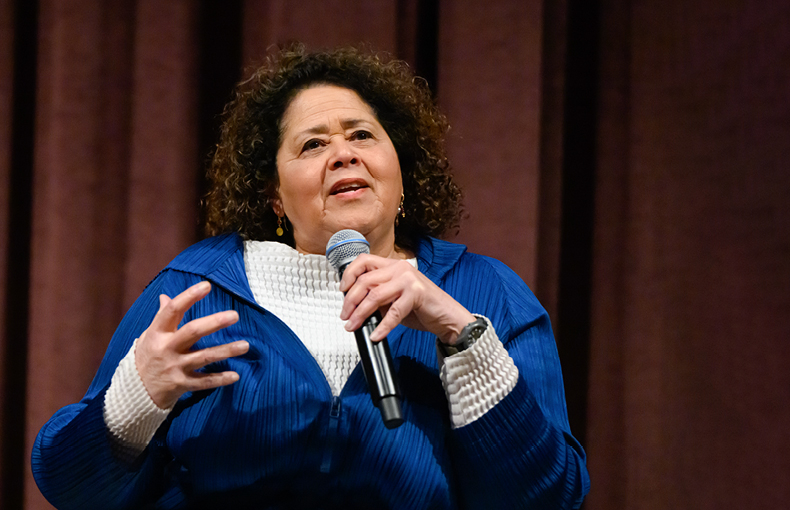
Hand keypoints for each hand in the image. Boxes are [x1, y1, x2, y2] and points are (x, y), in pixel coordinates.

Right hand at [135, 281, 248, 408]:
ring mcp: (175, 367)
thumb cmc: (148, 356)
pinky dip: (219, 379)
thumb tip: (165, 296)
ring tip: (245, 345)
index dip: (189, 297)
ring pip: (204, 357)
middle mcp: (166, 348)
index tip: (206, 286)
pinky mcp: (182, 384)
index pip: (172, 311)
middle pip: (192, 332)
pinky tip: (235, 376)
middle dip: (214, 323)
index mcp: (157, 332)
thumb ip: (161, 317)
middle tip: (235, 315)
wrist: (135, 391)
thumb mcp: (150, 335)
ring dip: (226, 351)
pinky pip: (204, 382)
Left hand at [339, 254, 475, 343]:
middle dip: (350, 301)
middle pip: (365, 280)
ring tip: (353, 326)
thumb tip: (355, 306)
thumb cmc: (421, 307)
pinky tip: (376, 335)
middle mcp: (400, 268)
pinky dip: (382, 327)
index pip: (363, 260)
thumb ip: (377, 297)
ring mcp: (409, 279)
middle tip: (345, 316)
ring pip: (374, 295)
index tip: (342, 291)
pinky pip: (392, 312)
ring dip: (360, 313)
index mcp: (393, 265)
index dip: (349, 275)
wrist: (447, 316)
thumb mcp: (394, 298)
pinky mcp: (417, 294)